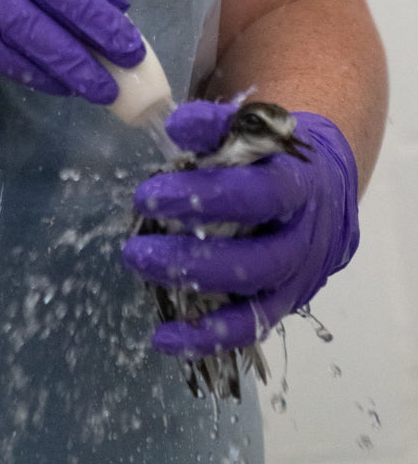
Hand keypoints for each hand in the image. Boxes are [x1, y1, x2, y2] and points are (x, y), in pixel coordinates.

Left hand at [121, 108, 359, 356]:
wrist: (324, 189)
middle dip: (193, 251)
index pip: (260, 196)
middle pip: (256, 258)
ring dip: (194, 285)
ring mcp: (296, 279)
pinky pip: (249, 329)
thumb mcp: (252, 133)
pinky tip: (165, 338)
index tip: (151, 192)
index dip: (207, 196)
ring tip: (141, 263)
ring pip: (253, 296)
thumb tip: (177, 125)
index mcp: (299, 187)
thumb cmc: (273, 157)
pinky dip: (207, 337)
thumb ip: (216, 128)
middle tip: (138, 233)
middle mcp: (303, 239)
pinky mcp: (282, 305)